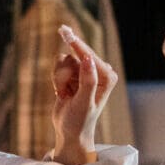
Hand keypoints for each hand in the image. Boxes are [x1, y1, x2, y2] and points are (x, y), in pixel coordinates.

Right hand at [51, 25, 117, 164]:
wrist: (70, 133)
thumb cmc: (80, 121)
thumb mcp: (84, 103)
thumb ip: (88, 81)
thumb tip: (87, 58)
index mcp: (107, 77)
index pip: (89, 55)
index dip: (76, 44)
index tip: (65, 32)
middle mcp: (98, 71)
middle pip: (75, 55)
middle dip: (65, 72)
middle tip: (62, 67)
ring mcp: (85, 72)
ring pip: (64, 61)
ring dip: (60, 78)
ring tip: (65, 95)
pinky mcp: (73, 75)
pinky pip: (59, 66)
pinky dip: (56, 79)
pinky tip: (62, 93)